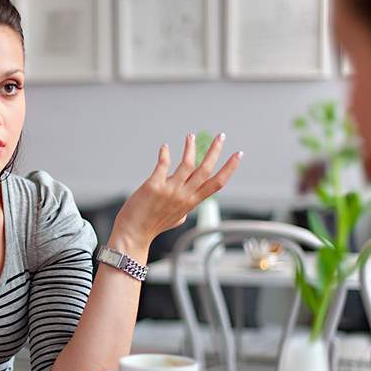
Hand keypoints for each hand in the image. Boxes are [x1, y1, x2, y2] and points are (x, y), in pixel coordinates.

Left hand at [112, 133, 241, 249]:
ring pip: (187, 164)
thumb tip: (187, 201)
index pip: (217, 184)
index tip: (237, 154)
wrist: (133, 234)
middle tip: (221, 136)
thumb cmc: (152, 226)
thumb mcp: (175, 218)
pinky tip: (164, 147)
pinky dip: (165, 153)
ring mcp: (170, 190)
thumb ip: (184, 208)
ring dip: (190, 147)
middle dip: (216, 151)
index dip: (230, 168)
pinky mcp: (154, 186)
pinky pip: (163, 164)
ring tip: (190, 136)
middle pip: (206, 170)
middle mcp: (183, 195)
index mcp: (191, 202)